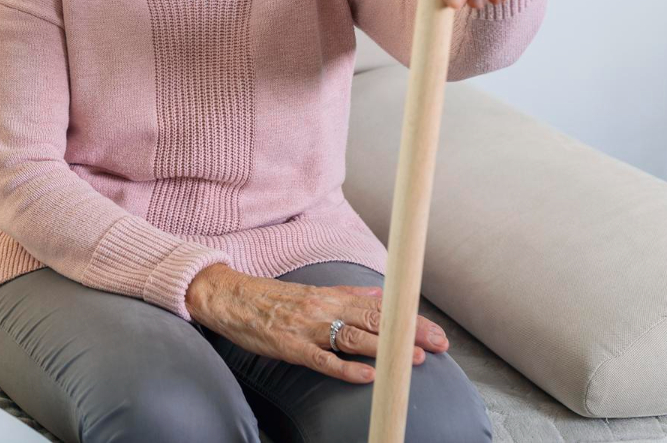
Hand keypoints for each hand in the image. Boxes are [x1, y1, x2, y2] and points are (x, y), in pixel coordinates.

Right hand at [184, 264, 448, 384]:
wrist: (227, 297)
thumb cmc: (268, 298)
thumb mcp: (311, 291)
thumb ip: (346, 294)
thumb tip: (379, 294)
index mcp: (330, 295)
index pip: (379, 307)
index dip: (409, 319)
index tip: (436, 331)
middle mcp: (323, 308)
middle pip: (374, 320)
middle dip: (409, 333)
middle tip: (439, 345)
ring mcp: (307, 327)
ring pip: (354, 338)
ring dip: (386, 349)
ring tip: (414, 359)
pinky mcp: (289, 346)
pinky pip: (322, 359)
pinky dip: (346, 368)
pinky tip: (367, 376)